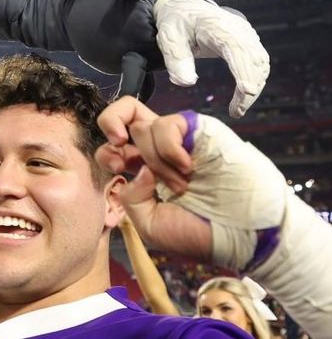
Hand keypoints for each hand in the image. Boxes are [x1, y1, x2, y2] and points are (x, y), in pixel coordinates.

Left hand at [95, 98, 211, 261]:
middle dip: (112, 130)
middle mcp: (157, 150)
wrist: (242, 233)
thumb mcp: (149, 224)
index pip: (112, 143)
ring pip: (143, 125)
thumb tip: (139, 168)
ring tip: (181, 184)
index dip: (106, 150)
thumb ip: (131, 197)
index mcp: (144, 169)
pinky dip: (169, 148)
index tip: (117, 168)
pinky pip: (167, 124)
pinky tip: (187, 168)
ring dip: (156, 160)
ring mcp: (178, 138)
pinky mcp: (197, 130)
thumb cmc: (199, 232)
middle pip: (121, 114)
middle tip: (123, 155)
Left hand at [154, 0, 268, 116]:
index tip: (246, 92)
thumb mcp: (168, 38)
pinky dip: (254, 79)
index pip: (237, 48)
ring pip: (260, 63)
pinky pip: (259, 62)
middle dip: (249, 88)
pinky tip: (243, 95)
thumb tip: (187, 82)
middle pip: (253, 59)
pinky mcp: (249, 41)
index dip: (244, 70)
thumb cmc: (177, 23)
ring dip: (254, 86)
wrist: (186, 8)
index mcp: (217, 26)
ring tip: (238, 108)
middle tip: (236, 111)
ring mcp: (246, 34)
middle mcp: (238, 29)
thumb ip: (175, 59)